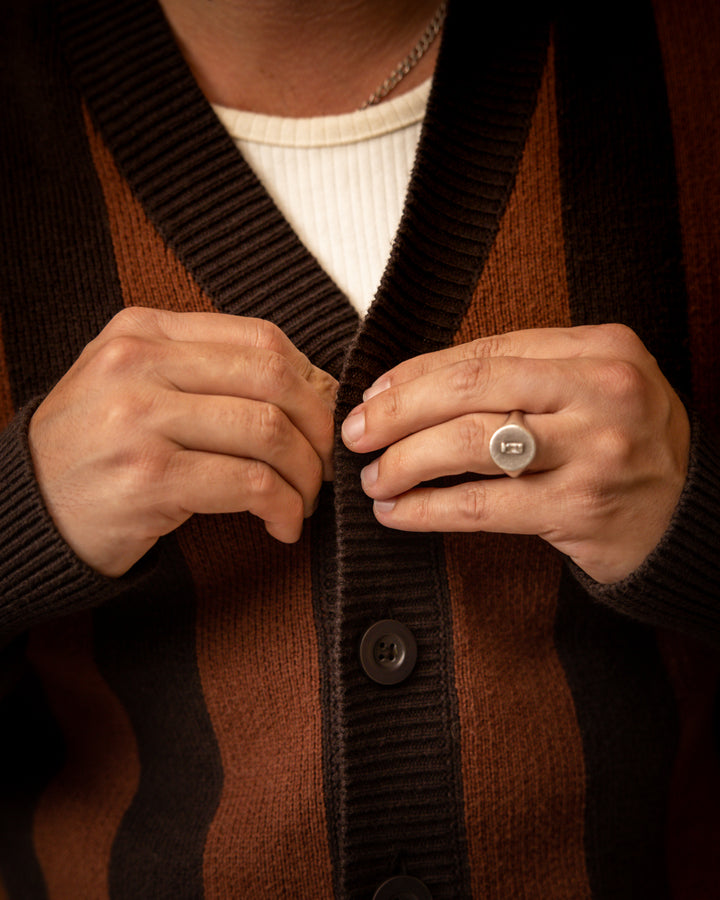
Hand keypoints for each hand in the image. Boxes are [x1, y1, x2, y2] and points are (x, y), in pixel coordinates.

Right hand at [29, 307, 336, 576]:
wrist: (25, 510)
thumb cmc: (94, 451)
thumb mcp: (137, 386)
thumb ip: (210, 374)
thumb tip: (316, 388)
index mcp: (143, 330)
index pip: (260, 338)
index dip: (312, 381)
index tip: (325, 418)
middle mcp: (138, 363)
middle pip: (274, 379)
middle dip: (320, 428)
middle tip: (328, 465)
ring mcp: (139, 418)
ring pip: (268, 430)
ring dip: (305, 474)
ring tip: (304, 501)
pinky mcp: (148, 477)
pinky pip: (249, 482)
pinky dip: (282, 506)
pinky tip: (280, 525)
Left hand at [341, 324, 689, 583]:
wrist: (691, 519)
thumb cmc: (628, 446)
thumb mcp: (594, 388)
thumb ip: (524, 375)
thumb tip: (414, 385)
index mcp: (601, 348)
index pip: (486, 350)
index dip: (418, 372)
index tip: (376, 392)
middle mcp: (600, 391)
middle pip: (469, 388)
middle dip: (397, 411)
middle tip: (357, 432)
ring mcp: (592, 450)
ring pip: (468, 443)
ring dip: (405, 460)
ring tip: (375, 476)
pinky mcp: (578, 508)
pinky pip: (481, 505)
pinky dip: (428, 508)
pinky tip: (399, 512)